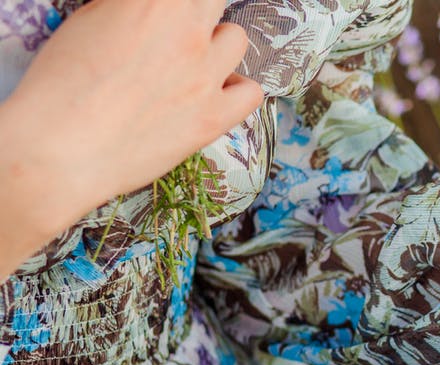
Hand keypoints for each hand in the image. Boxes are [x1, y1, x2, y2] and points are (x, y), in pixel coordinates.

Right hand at [0, 0, 262, 239]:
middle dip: (194, 13)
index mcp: (156, 2)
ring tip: (192, 62)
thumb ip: (129, 8)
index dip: (175, 5)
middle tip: (174, 30)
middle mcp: (188, 31)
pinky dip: (237, 89)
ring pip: (237, 39)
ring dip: (217, 45)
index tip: (169, 13)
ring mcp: (207, 74)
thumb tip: (149, 9)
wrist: (61, 148)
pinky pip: (252, 91)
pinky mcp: (216, 116)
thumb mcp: (89, 22)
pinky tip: (214, 93)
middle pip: (213, 2)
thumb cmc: (61, 84)